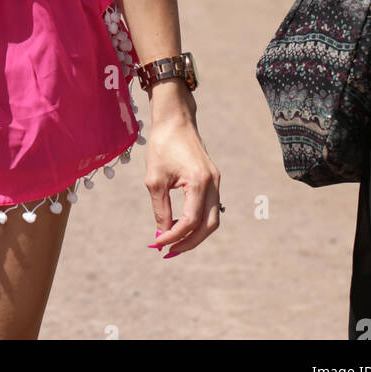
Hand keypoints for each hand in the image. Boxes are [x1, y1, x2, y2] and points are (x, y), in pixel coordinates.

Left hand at [144, 95, 220, 257]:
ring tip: (173, 243)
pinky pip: (209, 207)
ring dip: (195, 234)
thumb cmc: (162, 145)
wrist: (175, 119)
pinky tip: (180, 225)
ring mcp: (216, 181)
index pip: (190, 221)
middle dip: (189, 242)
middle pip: (208, 226)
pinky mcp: (212, 179)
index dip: (173, 236)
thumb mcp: (154, 179)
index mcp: (199, 182)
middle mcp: (213, 184)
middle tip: (168, 252)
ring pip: (212, 219)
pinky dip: (197, 221)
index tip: (157, 244)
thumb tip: (161, 234)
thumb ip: (160, 208)